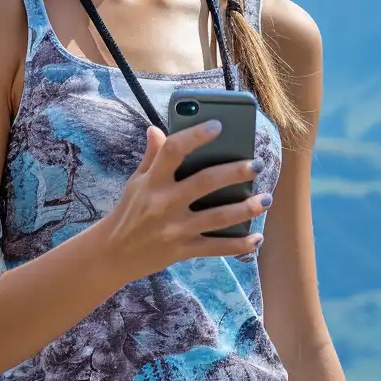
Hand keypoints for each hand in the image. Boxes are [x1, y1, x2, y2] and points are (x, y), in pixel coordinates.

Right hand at [93, 122, 267, 281]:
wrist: (113, 254)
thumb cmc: (129, 212)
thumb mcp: (136, 182)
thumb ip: (152, 157)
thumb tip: (157, 129)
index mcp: (152, 181)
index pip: (173, 150)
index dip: (195, 136)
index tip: (217, 126)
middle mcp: (164, 203)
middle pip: (205, 183)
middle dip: (235, 172)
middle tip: (257, 165)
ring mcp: (175, 229)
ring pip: (217, 217)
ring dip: (246, 208)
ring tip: (266, 199)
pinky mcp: (182, 250)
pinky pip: (216, 248)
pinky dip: (239, 245)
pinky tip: (257, 239)